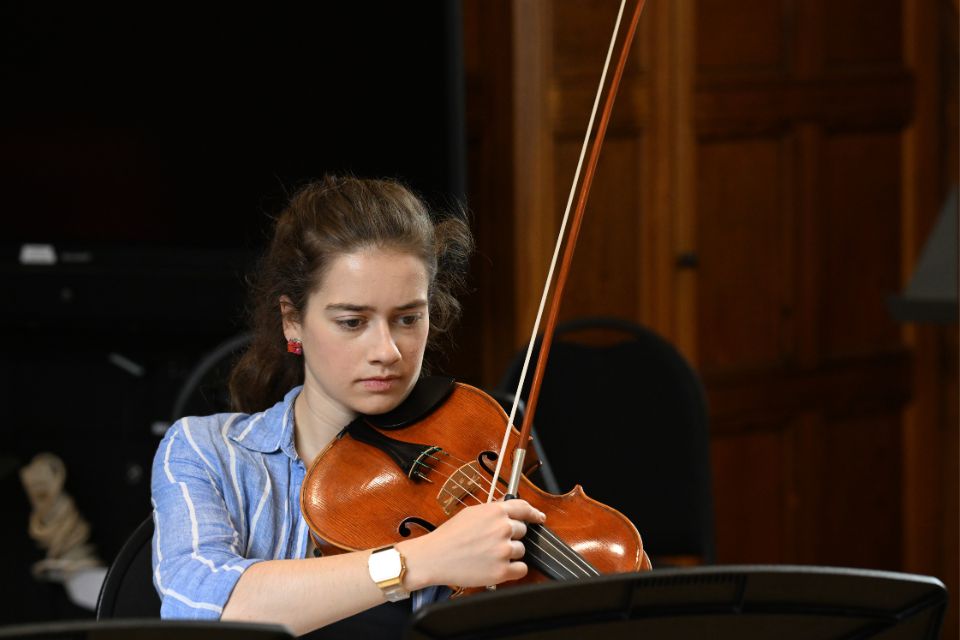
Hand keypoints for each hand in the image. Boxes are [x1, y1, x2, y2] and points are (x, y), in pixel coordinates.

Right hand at [399, 499, 545, 588]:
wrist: (434, 557)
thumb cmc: (449, 536)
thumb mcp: (471, 512)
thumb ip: (493, 510)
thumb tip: (507, 508)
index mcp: (496, 512)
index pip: (524, 508)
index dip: (533, 513)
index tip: (538, 518)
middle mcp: (502, 529)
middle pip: (523, 531)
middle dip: (511, 535)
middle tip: (493, 541)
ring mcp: (503, 550)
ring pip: (521, 550)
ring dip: (510, 553)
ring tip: (489, 554)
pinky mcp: (502, 571)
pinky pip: (522, 569)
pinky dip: (513, 569)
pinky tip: (498, 566)